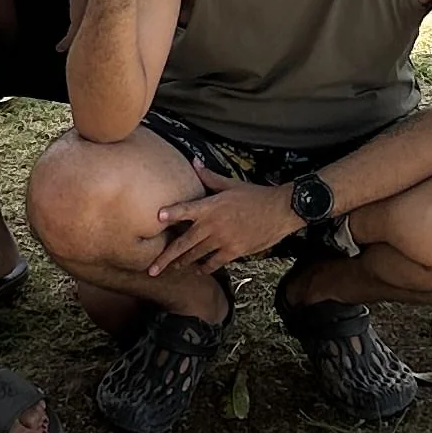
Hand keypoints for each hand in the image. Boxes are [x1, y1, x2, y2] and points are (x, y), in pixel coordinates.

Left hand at [146, 176, 297, 276]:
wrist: (280, 211)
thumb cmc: (255, 195)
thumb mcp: (231, 184)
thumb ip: (209, 177)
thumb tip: (194, 162)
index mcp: (210, 206)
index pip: (186, 209)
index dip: (172, 213)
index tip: (156, 218)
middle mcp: (213, 224)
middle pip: (184, 243)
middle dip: (166, 257)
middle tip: (151, 269)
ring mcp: (223, 240)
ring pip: (196, 255)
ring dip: (183, 263)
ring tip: (172, 269)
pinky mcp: (234, 251)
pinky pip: (214, 263)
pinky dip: (205, 267)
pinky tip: (199, 270)